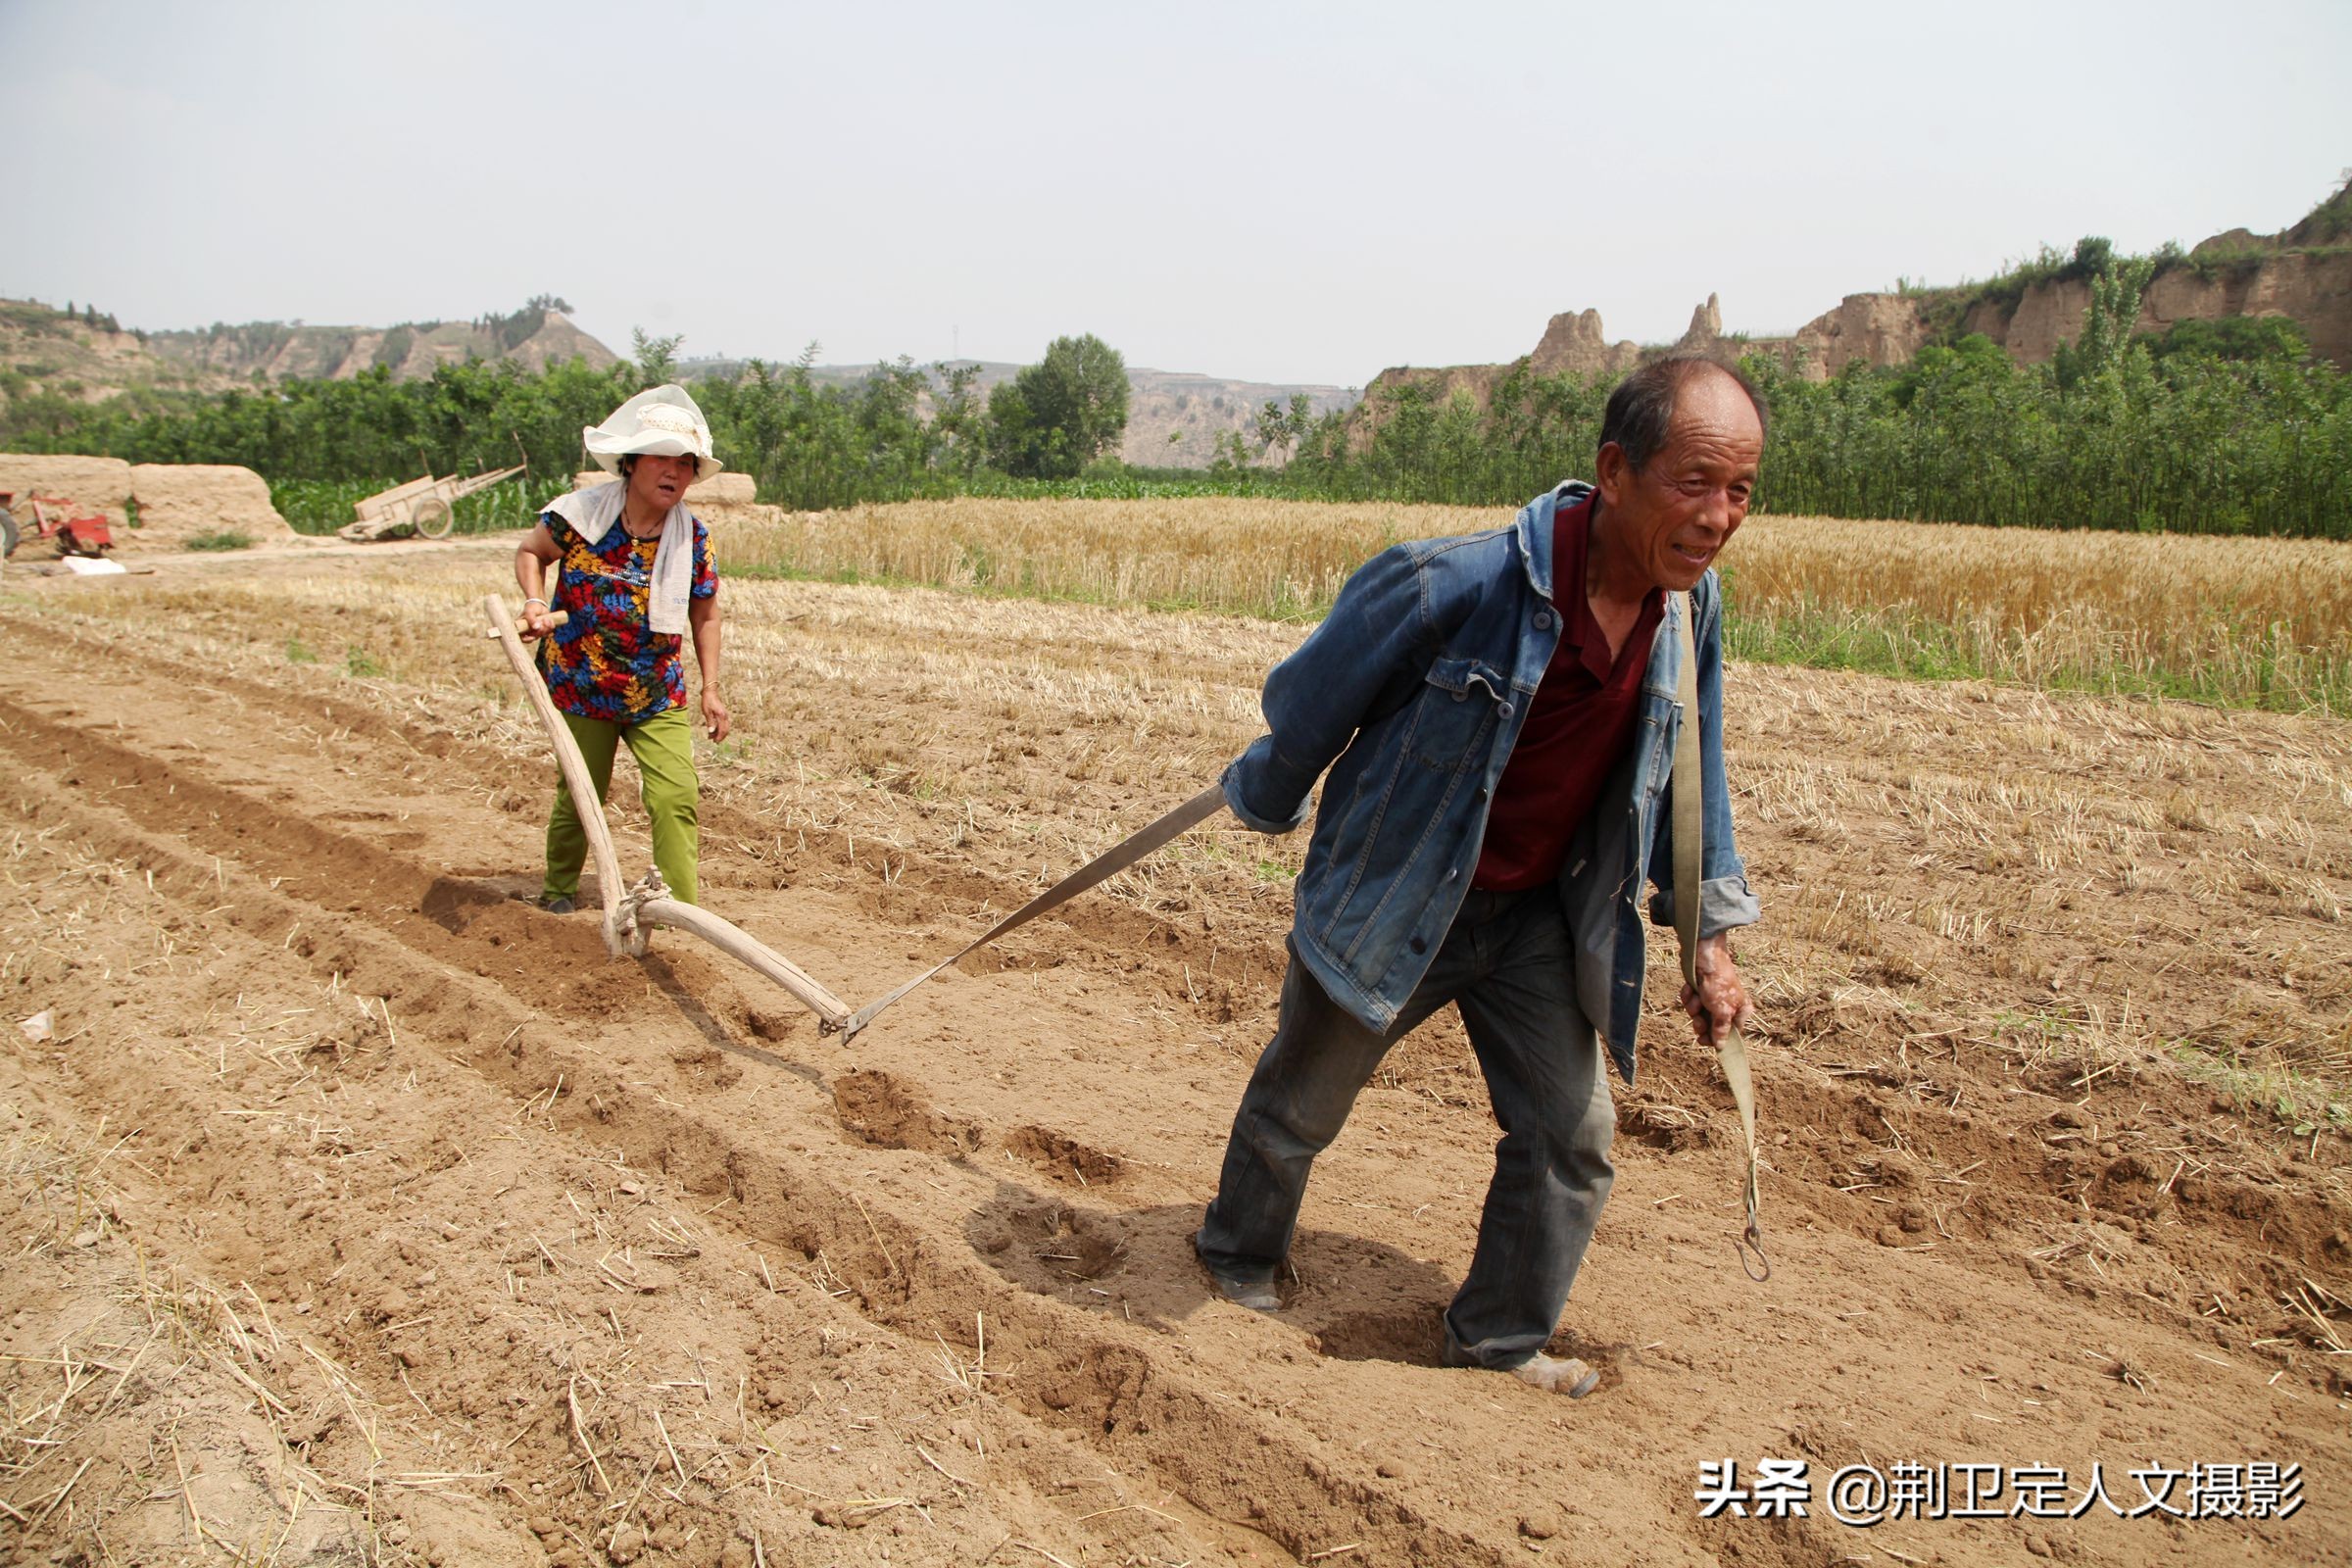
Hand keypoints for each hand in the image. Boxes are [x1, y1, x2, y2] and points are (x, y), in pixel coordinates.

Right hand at [520, 604, 556, 640]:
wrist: (539, 603)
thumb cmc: (531, 607)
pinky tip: (549, 619)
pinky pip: (548, 632)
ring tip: (546, 618)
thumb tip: (536, 628)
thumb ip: (531, 619)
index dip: (527, 640)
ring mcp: (536, 631)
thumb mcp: (530, 612)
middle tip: (542, 621)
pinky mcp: (544, 629)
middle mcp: (528, 631)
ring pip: (542, 635)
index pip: (522, 638)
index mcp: (521, 627)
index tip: (533, 637)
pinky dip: (550, 626)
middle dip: (540, 630)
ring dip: (546, 627)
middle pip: (535, 637)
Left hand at [701, 688, 730, 744]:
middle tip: (714, 741)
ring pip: (725, 727)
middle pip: (726, 730)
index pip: (722, 730)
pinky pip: (724, 724)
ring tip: (711, 736)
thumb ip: (710, 722)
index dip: (719, 737)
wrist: (711, 692)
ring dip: (719, 733)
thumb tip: (711, 731)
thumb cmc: (707, 701)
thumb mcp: (706, 712)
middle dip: (720, 737)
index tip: (714, 742)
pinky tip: (714, 729)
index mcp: (721, 716)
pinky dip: (720, 728)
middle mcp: (725, 716)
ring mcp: (725, 715)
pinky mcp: (723, 714)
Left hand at [1681, 932, 1754, 1047]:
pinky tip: (1691, 988)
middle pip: (1710, 1026)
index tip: (1703, 1040)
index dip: (1715, 1039)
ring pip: (1697, 1015)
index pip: (1729, 1035)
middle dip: (1700, 1022)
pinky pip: (1690, 1002)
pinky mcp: (1699, 991)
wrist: (1704, 956)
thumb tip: (1721, 1047)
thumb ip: (1722, 1029)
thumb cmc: (1718, 982)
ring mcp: (1712, 999)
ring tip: (1696, 997)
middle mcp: (1728, 1006)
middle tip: (1698, 1019)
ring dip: (1693, 1007)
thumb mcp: (1722, 1010)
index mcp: (1741, 1011)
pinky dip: (1688, 996)